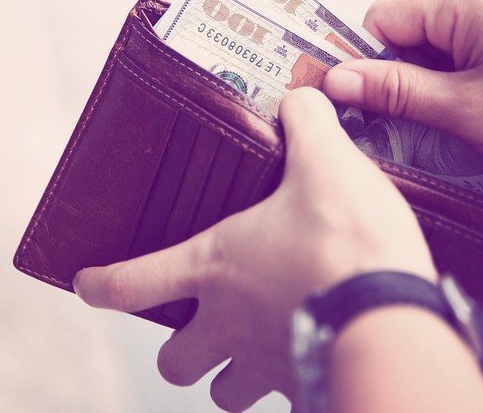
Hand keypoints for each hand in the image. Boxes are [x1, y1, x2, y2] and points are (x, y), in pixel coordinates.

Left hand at [72, 87, 434, 410]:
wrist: (395, 316)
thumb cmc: (348, 242)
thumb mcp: (327, 164)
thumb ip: (307, 125)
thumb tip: (302, 99)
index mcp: (214, 267)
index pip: (131, 284)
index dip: (101, 286)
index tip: (87, 286)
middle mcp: (228, 325)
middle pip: (173, 361)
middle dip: (179, 351)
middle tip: (198, 332)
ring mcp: (263, 365)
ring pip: (225, 394)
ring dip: (231, 378)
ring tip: (254, 354)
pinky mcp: (303, 390)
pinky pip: (283, 401)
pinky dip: (287, 385)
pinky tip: (309, 359)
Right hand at [324, 0, 482, 196]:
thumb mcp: (463, 111)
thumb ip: (394, 92)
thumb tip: (335, 79)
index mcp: (467, 2)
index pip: (383, 19)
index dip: (367, 62)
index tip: (363, 104)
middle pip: (412, 31)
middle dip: (403, 78)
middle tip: (411, 125)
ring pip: (442, 46)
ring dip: (435, 85)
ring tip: (454, 126)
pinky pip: (473, 52)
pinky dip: (463, 84)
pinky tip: (478, 117)